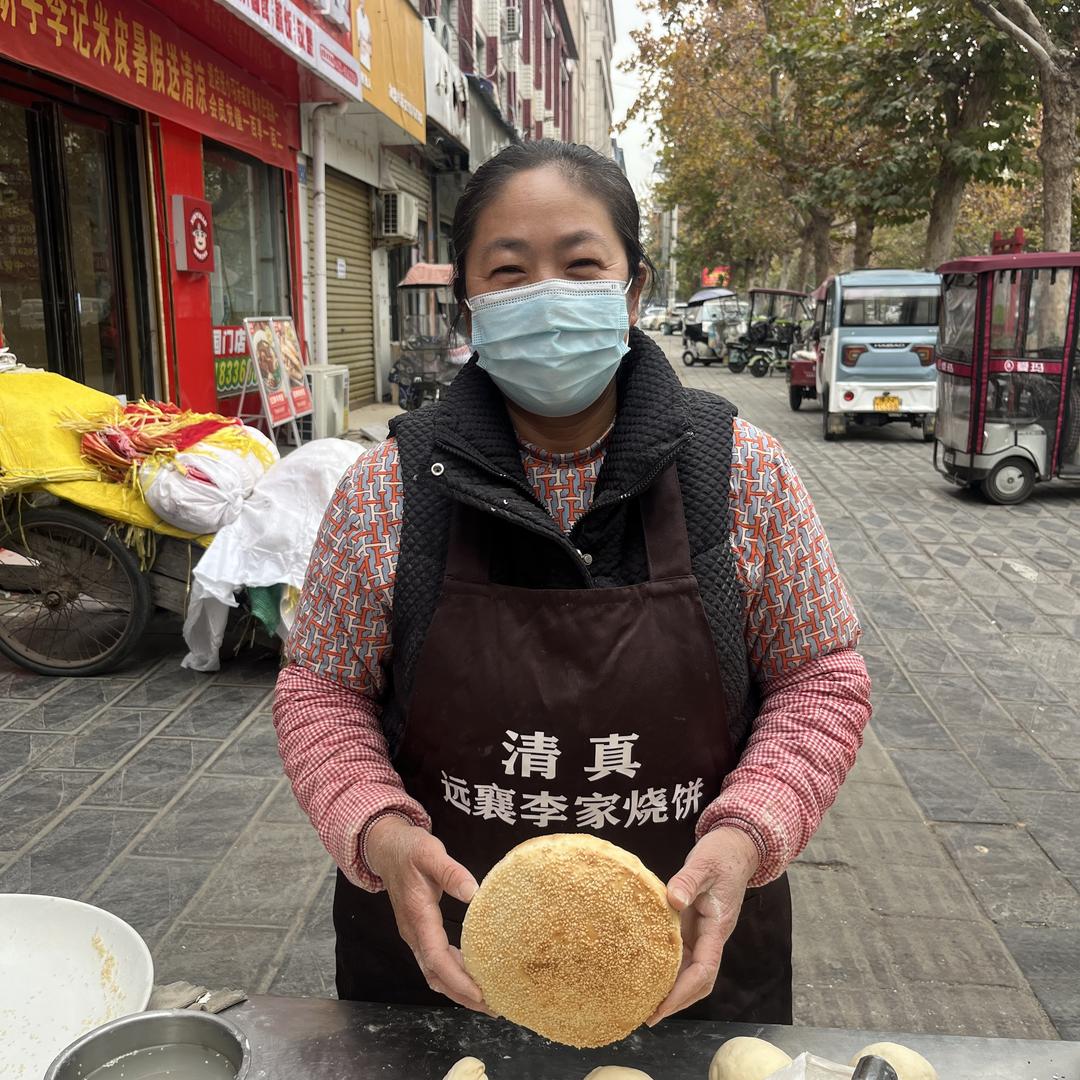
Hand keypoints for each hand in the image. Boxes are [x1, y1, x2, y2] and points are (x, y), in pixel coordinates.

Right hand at [366, 815, 489, 1012]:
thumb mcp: (430, 852)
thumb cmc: (409, 849)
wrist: (386, 848)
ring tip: (486, 999)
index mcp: (418, 916)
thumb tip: (473, 893)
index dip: (458, 979)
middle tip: (493, 1007)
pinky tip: (471, 975)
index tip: (480, 993)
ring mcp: (415, 935)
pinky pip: (435, 962)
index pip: (437, 958)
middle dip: (462, 995)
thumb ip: (451, 872)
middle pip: (436, 975)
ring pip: (434, 973)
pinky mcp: (419, 932)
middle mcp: (414, 933)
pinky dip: (452, 975)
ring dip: (457, 989)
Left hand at [647, 827, 760, 1024]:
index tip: (661, 1007)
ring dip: (673, 989)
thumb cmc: (722, 855)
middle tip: (647, 1015)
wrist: (736, 847)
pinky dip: (669, 968)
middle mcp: (712, 936)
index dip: (682, 992)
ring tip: (646, 1002)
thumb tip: (673, 899)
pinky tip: (650, 972)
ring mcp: (705, 933)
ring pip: (692, 971)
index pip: (703, 970)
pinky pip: (684, 954)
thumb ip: (688, 880)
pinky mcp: (696, 926)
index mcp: (717, 927)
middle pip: (699, 981)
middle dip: (677, 1001)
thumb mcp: (704, 863)